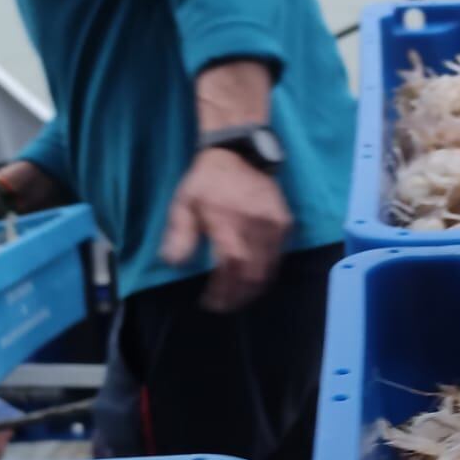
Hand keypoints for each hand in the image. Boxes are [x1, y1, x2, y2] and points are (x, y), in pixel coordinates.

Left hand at [162, 148, 292, 312]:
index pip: (230, 267)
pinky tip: (252, 277)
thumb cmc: (206, 182)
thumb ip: (179, 234)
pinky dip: (266, 272)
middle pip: (253, 275)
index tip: (210, 302)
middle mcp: (256, 226)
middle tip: (224, 305)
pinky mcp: (285, 224)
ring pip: (269, 270)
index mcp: (229, 221)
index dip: (223, 290)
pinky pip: (278, 257)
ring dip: (253, 289)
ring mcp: (275, 225)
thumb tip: (174, 264)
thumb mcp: (184, 204)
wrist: (238, 154)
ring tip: (237, 297)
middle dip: (238, 296)